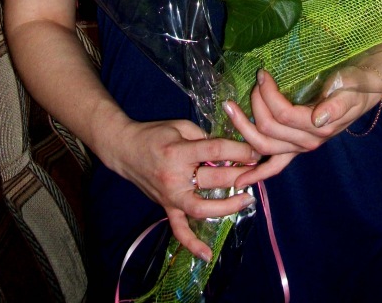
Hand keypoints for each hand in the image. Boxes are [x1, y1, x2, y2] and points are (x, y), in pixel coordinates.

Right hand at [112, 118, 259, 260]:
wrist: (124, 148)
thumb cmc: (153, 133)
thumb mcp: (180, 125)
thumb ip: (203, 137)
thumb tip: (226, 149)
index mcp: (179, 151)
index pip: (216, 151)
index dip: (239, 150)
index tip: (256, 151)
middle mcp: (175, 177)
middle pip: (214, 179)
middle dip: (240, 174)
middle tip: (258, 171)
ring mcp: (170, 196)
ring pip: (202, 208)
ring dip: (227, 206)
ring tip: (247, 199)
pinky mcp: (165, 207)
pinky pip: (179, 229)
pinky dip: (192, 244)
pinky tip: (207, 255)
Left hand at [224, 65, 381, 187]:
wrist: (363, 91)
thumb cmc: (356, 84)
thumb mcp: (351, 87)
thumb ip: (338, 103)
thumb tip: (319, 118)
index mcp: (319, 128)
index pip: (283, 114)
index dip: (268, 94)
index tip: (262, 72)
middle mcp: (307, 142)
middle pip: (268, 129)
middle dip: (254, 105)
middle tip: (252, 82)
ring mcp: (299, 148)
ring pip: (263, 146)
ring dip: (243, 128)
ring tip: (229, 107)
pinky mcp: (295, 148)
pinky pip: (274, 165)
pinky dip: (257, 173)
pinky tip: (240, 179)